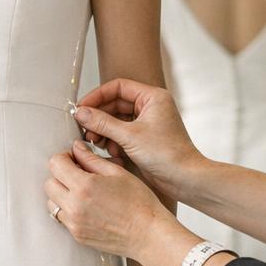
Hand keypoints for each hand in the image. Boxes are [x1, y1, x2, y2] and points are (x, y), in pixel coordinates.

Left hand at [45, 143, 174, 260]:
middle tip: (78, 174)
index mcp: (84, 186)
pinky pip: (62, 218)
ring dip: (62, 194)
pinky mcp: (77, 235)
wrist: (148, 234)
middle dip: (60, 175)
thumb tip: (76, 148)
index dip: (64, 157)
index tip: (75, 159)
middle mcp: (74, 206)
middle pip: (49, 183)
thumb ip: (91, 159)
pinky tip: (87, 207)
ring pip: (52, 202)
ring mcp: (74, 223)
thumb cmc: (139, 202)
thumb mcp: (117, 173)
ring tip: (82, 192)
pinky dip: (68, 209)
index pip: (55, 164)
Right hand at [73, 77, 202, 201]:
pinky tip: (110, 151)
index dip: (97, 96)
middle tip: (84, 128)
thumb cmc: (168, 155)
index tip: (82, 107)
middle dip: (98, 117)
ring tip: (95, 141)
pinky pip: (121, 133)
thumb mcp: (129, 136)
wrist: (184, 178)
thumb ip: (102, 123)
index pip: (118, 87)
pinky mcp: (143, 138)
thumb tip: (81, 113)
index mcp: (152, 97)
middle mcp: (150, 107)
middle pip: (115, 104)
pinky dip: (112, 140)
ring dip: (103, 130)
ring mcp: (147, 122)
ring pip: (116, 120)